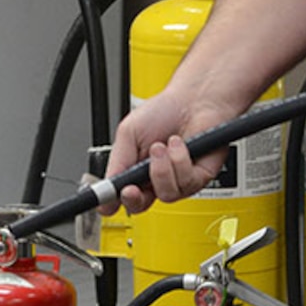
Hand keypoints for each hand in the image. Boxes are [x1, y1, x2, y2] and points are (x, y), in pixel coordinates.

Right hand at [101, 92, 232, 213]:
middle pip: (141, 205)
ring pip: (166, 193)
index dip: (113, 202)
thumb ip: (116, 161)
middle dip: (135, 198)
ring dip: (161, 168)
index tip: (108, 201)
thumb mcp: (128, 133)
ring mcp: (177, 181)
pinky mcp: (198, 178)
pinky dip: (180, 160)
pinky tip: (179, 145)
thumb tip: (106, 186)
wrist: (194, 100)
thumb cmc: (165, 112)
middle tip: (132, 187)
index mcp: (134, 170)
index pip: (120, 196)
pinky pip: (186, 182)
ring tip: (162, 146)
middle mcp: (156, 179)